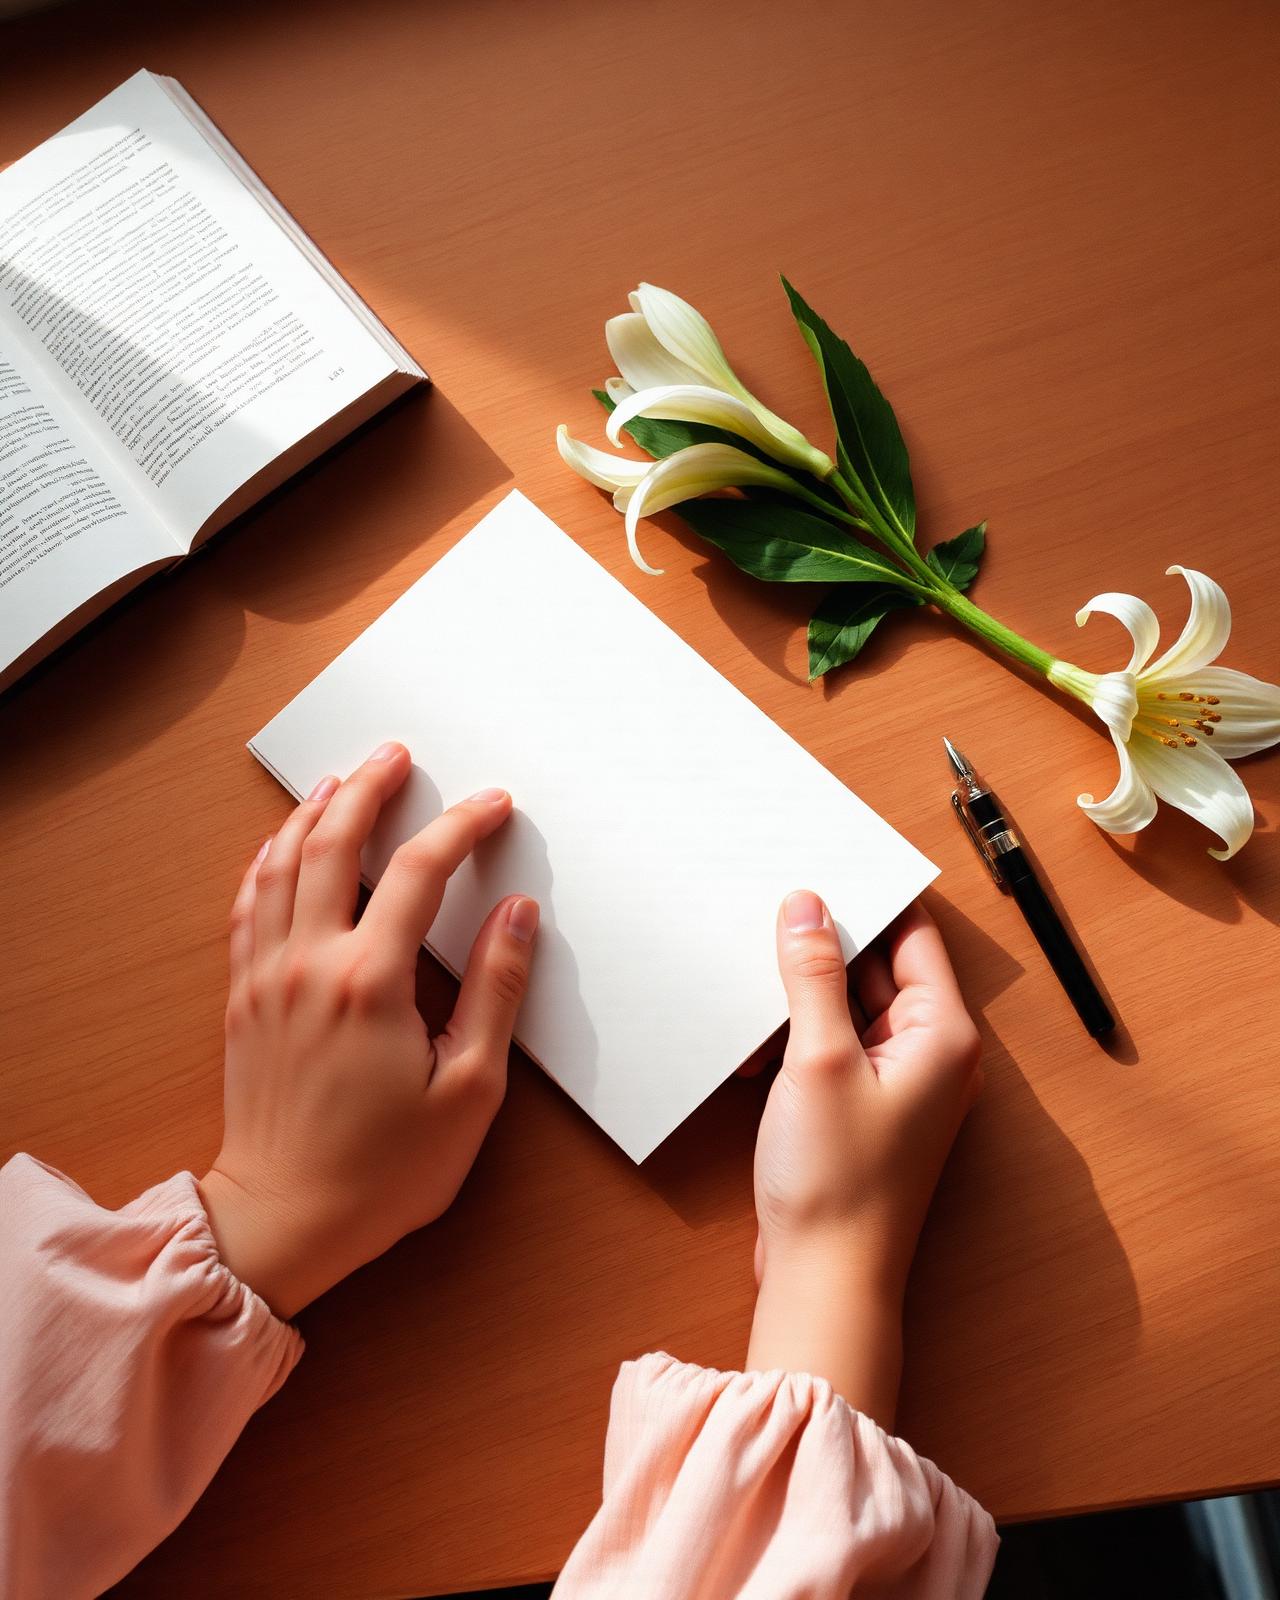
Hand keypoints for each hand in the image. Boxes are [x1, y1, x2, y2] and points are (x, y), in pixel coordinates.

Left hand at [198, 742, 538, 1319]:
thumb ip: (494, 991)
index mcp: (370, 983)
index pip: (418, 872)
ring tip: (339, 779)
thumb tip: (515, 914)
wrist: (282, 1221)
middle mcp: (308, 965)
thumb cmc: (383, 1171)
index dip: (460, 826)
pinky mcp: (242, 1000)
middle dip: (368, 789)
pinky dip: (264, 862)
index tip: (493, 805)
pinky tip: (279, 846)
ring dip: (310, 812)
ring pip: (279, 865)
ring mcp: (266, 979)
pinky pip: (246, 907)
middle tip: (396, 755)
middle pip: (331, 843)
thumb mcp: (468, 1090)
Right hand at [746, 892, 981, 1426]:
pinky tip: (756, 1043)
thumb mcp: (818, 1058)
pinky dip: (799, 1035)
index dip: (868, 898)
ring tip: (756, 980)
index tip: (821, 865)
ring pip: (849, 1006)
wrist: (825, 1279)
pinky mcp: (863, 1106)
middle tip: (771, 909)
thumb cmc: (838, 1182)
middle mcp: (930, 1053)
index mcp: (942, 1034)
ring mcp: (897, 1082)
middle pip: (880, 968)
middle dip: (826, 944)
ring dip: (805, 994)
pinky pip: (833, 1044)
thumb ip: (814, 975)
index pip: (913, 937)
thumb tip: (807, 905)